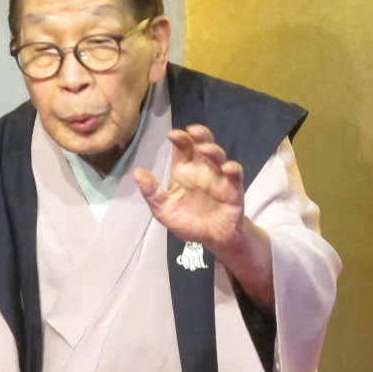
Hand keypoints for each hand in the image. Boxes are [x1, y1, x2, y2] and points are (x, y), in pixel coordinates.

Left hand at [134, 125, 274, 308]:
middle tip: (193, 131)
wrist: (211, 240)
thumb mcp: (164, 210)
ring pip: (218, 156)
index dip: (179, 138)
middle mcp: (202, 169)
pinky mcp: (233, 188)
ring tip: (205, 149)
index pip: (182, 149)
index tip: (172, 135)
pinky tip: (226, 169)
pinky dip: (233, 169)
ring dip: (213, 150)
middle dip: (200, 135)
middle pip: (202, 144)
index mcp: (184, 171)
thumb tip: (137, 172)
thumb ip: (152, 192)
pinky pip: (235, 174)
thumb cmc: (187, 222)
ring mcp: (218, 177)